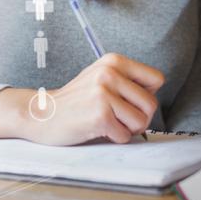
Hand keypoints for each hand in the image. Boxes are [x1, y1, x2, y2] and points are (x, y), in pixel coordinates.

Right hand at [0, 53, 164, 144]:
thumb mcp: (102, 77)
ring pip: (141, 121)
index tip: (130, 101)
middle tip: (119, 118)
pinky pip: (124, 135)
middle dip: (139, 118)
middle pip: (151, 104)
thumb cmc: (77, 100)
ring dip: (127, 129)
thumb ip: (128, 80)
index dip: (146, 95)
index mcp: (114, 61)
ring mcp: (104, 93)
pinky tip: (97, 129)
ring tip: (109, 123)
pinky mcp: (100, 114)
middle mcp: (110, 72)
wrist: (43, 114)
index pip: (157, 79)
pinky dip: (114, 138)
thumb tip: (155, 94)